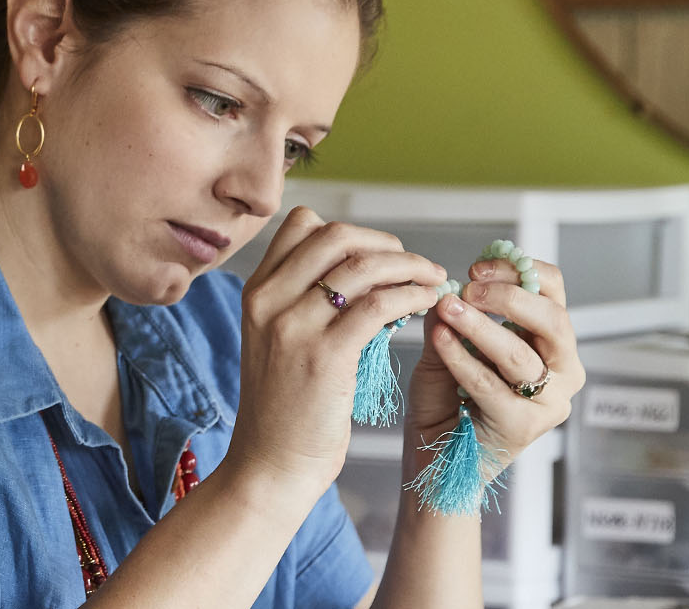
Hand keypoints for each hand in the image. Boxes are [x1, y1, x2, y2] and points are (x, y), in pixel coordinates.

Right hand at [235, 207, 446, 488]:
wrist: (269, 465)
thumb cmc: (284, 409)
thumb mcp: (279, 341)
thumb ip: (305, 303)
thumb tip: (366, 274)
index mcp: (256, 292)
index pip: (302, 223)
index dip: (351, 232)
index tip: (380, 255)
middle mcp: (268, 300)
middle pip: (335, 235)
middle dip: (386, 244)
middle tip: (415, 265)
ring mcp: (292, 326)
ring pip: (361, 265)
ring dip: (409, 266)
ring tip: (432, 281)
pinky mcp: (324, 356)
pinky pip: (379, 305)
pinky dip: (411, 296)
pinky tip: (427, 305)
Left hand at [406, 257, 581, 477]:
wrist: (437, 460)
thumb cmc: (446, 402)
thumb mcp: (446, 349)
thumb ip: (451, 318)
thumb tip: (447, 285)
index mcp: (551, 343)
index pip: (553, 293)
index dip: (520, 271)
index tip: (478, 266)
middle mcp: (563, 371)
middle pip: (553, 320)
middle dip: (508, 298)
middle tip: (467, 289)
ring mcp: (549, 402)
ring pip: (521, 355)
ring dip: (480, 328)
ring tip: (447, 310)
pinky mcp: (525, 426)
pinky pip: (492, 385)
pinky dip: (462, 359)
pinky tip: (440, 342)